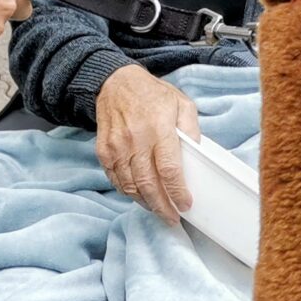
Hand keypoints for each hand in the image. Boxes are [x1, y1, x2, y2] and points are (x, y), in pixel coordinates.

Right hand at [95, 64, 198, 222]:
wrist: (115, 83)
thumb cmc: (152, 94)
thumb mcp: (181, 103)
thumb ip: (191, 129)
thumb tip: (197, 155)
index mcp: (158, 128)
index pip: (169, 169)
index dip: (177, 192)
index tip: (186, 205)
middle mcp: (136, 139)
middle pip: (148, 184)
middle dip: (162, 206)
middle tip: (172, 218)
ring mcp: (116, 146)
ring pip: (130, 186)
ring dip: (145, 203)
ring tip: (158, 209)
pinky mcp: (103, 151)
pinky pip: (116, 179)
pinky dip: (128, 192)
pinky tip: (140, 196)